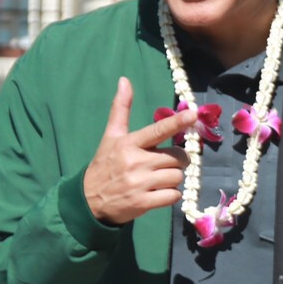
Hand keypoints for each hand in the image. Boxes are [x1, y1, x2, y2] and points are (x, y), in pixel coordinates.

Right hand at [82, 78, 196, 225]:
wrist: (89, 200)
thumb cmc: (105, 164)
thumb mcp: (111, 136)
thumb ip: (121, 109)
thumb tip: (124, 80)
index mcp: (129, 143)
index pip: (157, 130)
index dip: (177, 122)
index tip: (193, 114)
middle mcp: (135, 162)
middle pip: (177, 157)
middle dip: (177, 160)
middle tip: (166, 163)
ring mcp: (139, 184)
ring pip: (177, 177)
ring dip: (173, 179)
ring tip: (159, 179)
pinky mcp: (143, 203)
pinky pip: (173, 196)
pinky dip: (171, 195)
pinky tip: (159, 193)